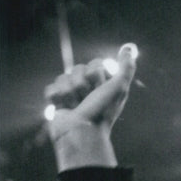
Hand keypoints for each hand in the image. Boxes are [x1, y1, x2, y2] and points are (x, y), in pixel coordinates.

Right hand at [44, 43, 137, 169]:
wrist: (82, 132)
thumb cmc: (103, 111)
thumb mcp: (119, 88)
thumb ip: (126, 68)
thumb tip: (129, 48)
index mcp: (103, 84)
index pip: (95, 64)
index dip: (96, 75)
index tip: (101, 90)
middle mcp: (88, 88)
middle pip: (77, 68)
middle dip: (82, 85)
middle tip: (87, 100)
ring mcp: (71, 94)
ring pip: (63, 77)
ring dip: (70, 93)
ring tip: (76, 107)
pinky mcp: (57, 102)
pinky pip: (51, 89)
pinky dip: (57, 98)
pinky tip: (64, 108)